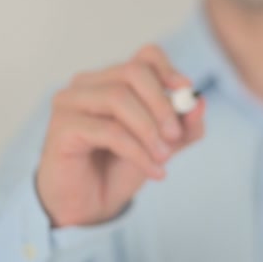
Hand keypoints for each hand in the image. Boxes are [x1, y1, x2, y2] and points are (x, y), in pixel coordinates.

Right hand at [36, 45, 204, 226]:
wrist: (92, 205)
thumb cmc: (122, 167)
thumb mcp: (164, 145)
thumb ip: (185, 126)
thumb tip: (200, 103)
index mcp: (114, 79)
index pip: (145, 56)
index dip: (169, 69)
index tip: (187, 91)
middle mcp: (89, 83)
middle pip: (133, 72)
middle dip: (162, 103)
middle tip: (176, 135)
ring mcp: (70, 102)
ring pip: (118, 98)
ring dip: (149, 130)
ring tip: (163, 157)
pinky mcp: (62, 128)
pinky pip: (109, 131)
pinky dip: (138, 152)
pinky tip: (154, 171)